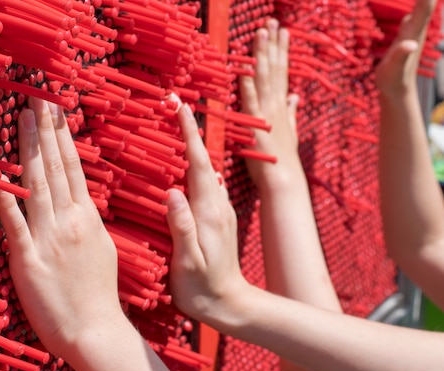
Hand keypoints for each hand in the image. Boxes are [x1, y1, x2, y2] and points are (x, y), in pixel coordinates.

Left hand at [0, 97, 119, 358]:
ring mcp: (49, 239)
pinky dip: (5, 198)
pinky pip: (15, 224)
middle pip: (56, 168)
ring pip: (37, 185)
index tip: (56, 110)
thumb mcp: (104, 250)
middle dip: (46, 130)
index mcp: (88, 219)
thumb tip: (79, 204)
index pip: (74, 169)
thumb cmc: (100, 295)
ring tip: (23, 118)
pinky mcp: (28, 260)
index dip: (63, 137)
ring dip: (29, 148)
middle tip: (37, 98)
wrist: (96, 331)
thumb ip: (88, 223)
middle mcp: (69, 222)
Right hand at [165, 97, 248, 327]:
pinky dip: (197, 167)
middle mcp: (218, 205)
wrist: (230, 305)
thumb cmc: (203, 287)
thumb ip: (182, 226)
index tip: (181, 105)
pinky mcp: (219, 219)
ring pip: (206, 170)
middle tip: (176, 105)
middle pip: (203, 159)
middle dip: (191, 131)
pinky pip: (208, 185)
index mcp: (208, 211)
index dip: (189, 133)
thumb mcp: (188, 260)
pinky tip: (190, 166)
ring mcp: (221, 212)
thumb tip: (173, 192)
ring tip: (182, 127)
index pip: (197, 163)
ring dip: (195, 147)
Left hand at [239, 19, 300, 190]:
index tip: (281, 31)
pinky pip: (250, 101)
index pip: (281, 72)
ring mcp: (267, 113)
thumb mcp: (289, 130)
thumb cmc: (282, 159)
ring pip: (264, 78)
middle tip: (272, 21)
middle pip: (274, 69)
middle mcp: (275, 105)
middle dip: (273, 44)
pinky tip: (244, 69)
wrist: (284, 179)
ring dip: (262, 55)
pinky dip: (248, 85)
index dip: (281, 51)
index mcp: (281, 106)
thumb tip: (295, 95)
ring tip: (262, 33)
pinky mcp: (256, 124)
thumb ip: (291, 111)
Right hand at [375, 0, 436, 95]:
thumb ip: (400, 56)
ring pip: (423, 3)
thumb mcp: (392, 69)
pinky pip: (416, 8)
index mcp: (414, 32)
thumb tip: (409, 44)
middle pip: (427, 1)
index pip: (425, 5)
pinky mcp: (408, 32)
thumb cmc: (392, 80)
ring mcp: (413, 29)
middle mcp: (417, 27)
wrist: (398, 91)